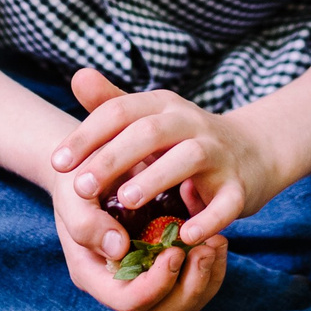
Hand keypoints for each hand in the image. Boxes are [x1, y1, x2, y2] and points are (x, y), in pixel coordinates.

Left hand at [46, 69, 277, 310]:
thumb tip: (77, 75)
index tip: (57, 163)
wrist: (253, 152)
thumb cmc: (184, 139)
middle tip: (81, 188)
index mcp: (163, 107)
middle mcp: (191, 123)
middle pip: (150, 132)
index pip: (120, 111)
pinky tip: (185, 234)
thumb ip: (111, 102)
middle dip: (112, 158)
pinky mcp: (238, 186)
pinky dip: (208, 218)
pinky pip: (225, 202)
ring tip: (124, 203)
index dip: (87, 135)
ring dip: (155, 178)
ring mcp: (218, 154)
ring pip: (187, 158)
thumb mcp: (149, 118)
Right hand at [48, 164, 229, 310]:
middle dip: (190, 287)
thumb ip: (87, 223)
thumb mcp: (73, 194)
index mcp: (94, 275)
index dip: (156, 284)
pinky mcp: (166, 261)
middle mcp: (121, 283)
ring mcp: (146, 275)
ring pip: (184, 302)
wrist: (96, 161)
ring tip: (216, 243)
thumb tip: (118, 249)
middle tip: (206, 250)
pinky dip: (212, 266)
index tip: (174, 250)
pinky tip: (217, 238)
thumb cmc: (81, 177)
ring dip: (206, 277)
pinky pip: (196, 281)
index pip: (129, 302)